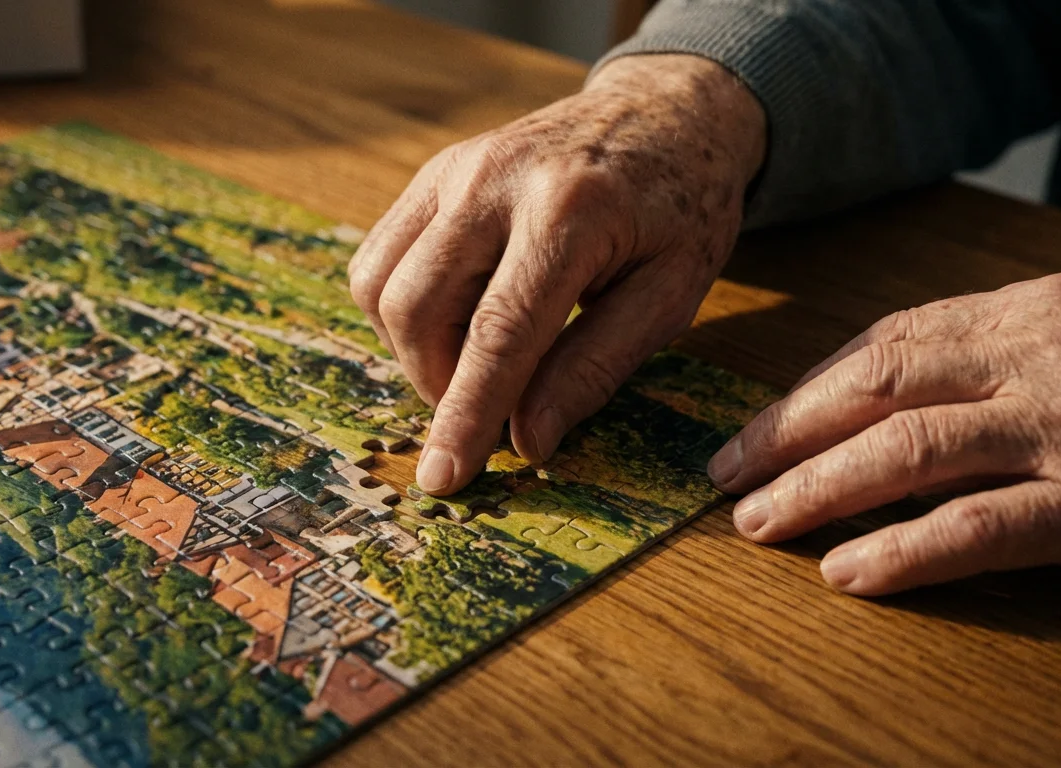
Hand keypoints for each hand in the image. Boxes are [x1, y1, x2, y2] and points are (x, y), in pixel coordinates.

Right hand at [349, 54, 765, 494]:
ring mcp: (454, 169)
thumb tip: (528, 438)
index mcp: (570, 211)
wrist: (665, 113)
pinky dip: (402, 310)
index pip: (498, 333)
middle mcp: (495, 180)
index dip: (466, 415)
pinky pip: (380, 257)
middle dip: (438, 386)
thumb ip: (596, 366)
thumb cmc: (681, 209)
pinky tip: (458, 322)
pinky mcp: (434, 173)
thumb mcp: (671, 294)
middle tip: (487, 413)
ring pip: (381, 285)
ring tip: (476, 365)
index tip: (444, 479)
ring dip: (415, 351)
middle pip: (419, 310)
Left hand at [707, 271, 1060, 595]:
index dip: (812, 388)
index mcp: (1033, 310)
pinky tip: (849, 576)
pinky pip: (982, 528)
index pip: (890, 342)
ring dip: (819, 490)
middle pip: (879, 387)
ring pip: (911, 450)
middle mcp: (1040, 356)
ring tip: (757, 524)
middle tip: (727, 474)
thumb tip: (899, 388)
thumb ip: (1005, 350)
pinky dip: (905, 552)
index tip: (760, 427)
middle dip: (788, 432)